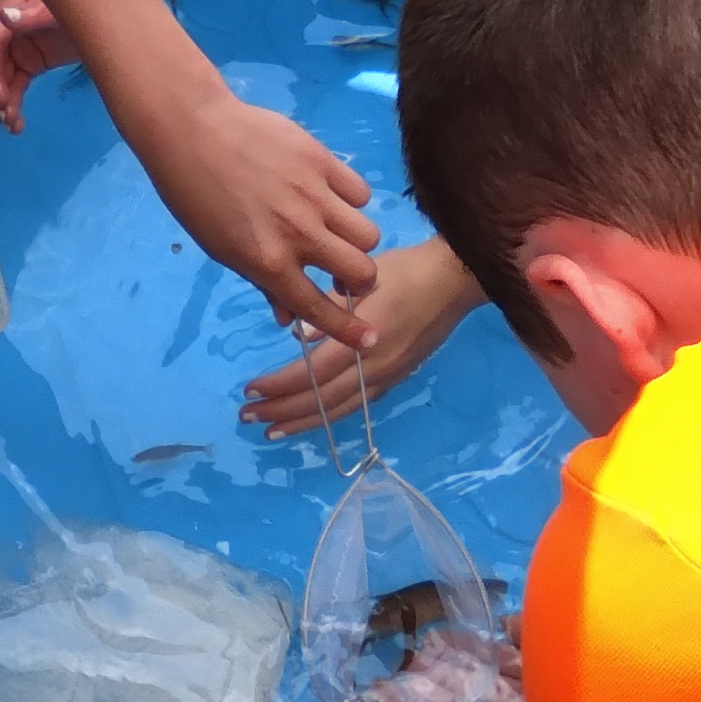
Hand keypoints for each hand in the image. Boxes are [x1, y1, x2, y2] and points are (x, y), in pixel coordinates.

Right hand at [0, 0, 82, 125]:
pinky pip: (14, 84)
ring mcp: (16, 45)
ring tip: (12, 126)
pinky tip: (16, 123)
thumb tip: (4, 17)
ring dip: (1, 102)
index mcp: (10, 5)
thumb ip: (33, 14)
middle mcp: (7, 26)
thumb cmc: (86, 6)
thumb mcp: (60, 11)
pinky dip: (12, 103)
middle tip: (5, 115)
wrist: (109, 20)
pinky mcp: (28, 61)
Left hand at [125, 89, 376, 345]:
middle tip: (345, 272)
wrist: (192, 131)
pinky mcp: (323, 161)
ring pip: (368, 234)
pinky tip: (330, 195)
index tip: (370, 339)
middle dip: (359, 280)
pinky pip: (359, 192)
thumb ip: (263, 282)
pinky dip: (350, 200)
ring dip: (357, 241)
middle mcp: (300, 234)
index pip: (318, 306)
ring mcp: (315, 196)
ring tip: (336, 230)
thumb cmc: (197, 196)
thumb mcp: (222, 250)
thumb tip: (289, 317)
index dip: (348, 329)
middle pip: (361, 271)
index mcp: (269, 262)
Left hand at [242, 241, 485, 436]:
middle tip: (248, 417)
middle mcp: (376, 366)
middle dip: (283, 411)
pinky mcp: (395, 378)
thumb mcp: (364, 280)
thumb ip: (332, 308)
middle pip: (323, 399)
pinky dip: (329, 416)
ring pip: (339, 409)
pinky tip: (311, 419)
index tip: (250, 390)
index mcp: (365, 339)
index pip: (314, 373)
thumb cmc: (404, 271)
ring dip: (303, 422)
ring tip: (272, 430)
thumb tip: (299, 335)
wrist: (453, 282)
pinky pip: (356, 406)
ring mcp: (387, 376)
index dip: (281, 385)